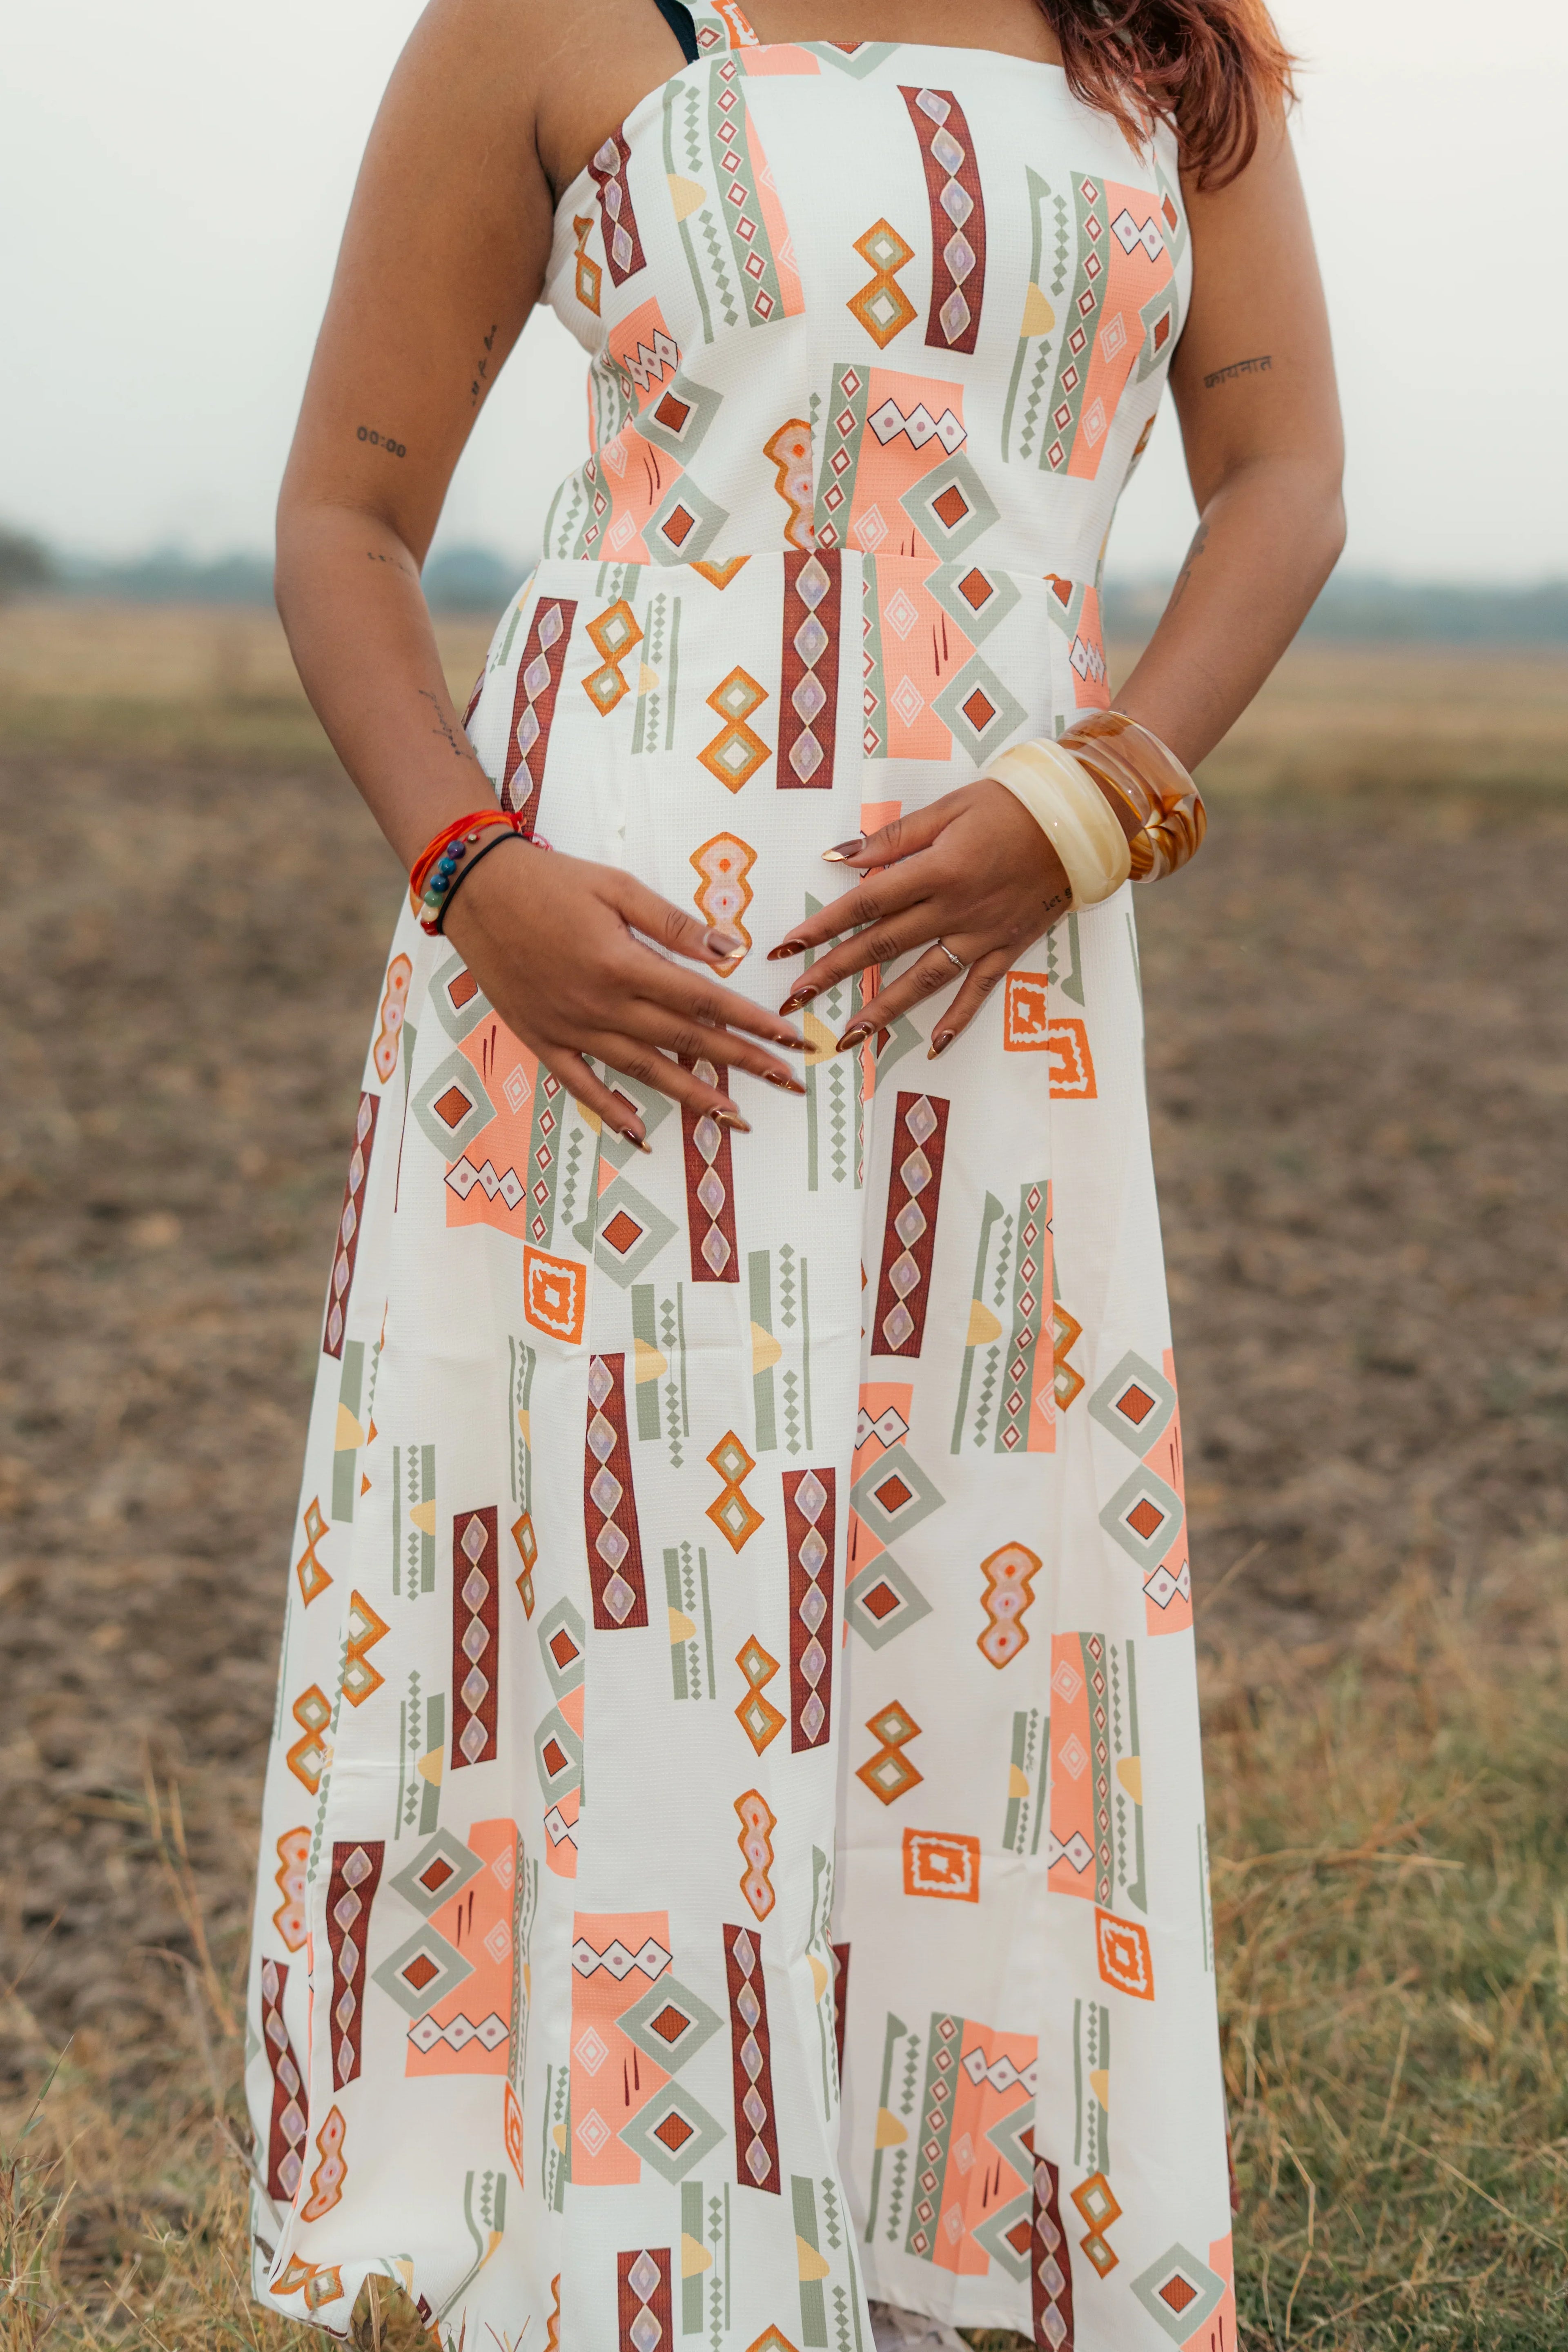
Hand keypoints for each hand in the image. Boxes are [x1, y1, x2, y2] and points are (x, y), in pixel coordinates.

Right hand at [441, 840, 806, 1144]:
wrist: (474, 890)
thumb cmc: (550, 881)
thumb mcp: (617, 887)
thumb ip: (674, 924)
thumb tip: (730, 951)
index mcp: (624, 964)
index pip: (704, 1000)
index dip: (752, 1021)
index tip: (789, 1038)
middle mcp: (601, 1006)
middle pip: (684, 1041)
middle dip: (741, 1062)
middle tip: (785, 1083)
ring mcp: (571, 1029)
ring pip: (643, 1071)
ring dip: (691, 1095)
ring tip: (733, 1116)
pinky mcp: (543, 1040)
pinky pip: (582, 1085)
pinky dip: (611, 1112)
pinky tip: (639, 1136)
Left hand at [767, 782, 1071, 1057]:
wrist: (1080, 821)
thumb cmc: (1011, 805)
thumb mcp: (948, 809)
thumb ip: (893, 838)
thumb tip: (839, 857)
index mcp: (936, 870)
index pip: (865, 903)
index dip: (823, 926)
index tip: (788, 947)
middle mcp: (954, 909)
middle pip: (883, 946)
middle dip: (834, 973)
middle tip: (795, 1000)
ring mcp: (982, 934)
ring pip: (923, 979)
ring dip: (883, 1010)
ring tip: (849, 1038)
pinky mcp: (1009, 947)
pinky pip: (979, 990)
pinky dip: (958, 1018)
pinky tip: (936, 1045)